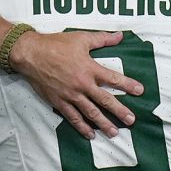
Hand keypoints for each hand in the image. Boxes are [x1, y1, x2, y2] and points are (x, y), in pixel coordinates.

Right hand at [9, 30, 143, 139]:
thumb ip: (102, 39)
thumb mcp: (81, 38)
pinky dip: (82, 127)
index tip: (140, 91)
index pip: (113, 79)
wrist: (30, 54)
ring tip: (114, 132)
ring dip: (103, 123)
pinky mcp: (59, 102)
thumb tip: (120, 36)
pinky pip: (73, 117)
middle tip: (132, 120)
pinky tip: (90, 134)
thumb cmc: (55, 44)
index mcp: (89, 68)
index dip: (127, 85)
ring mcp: (70, 95)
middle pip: (105, 100)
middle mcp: (82, 84)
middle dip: (120, 111)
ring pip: (90, 113)